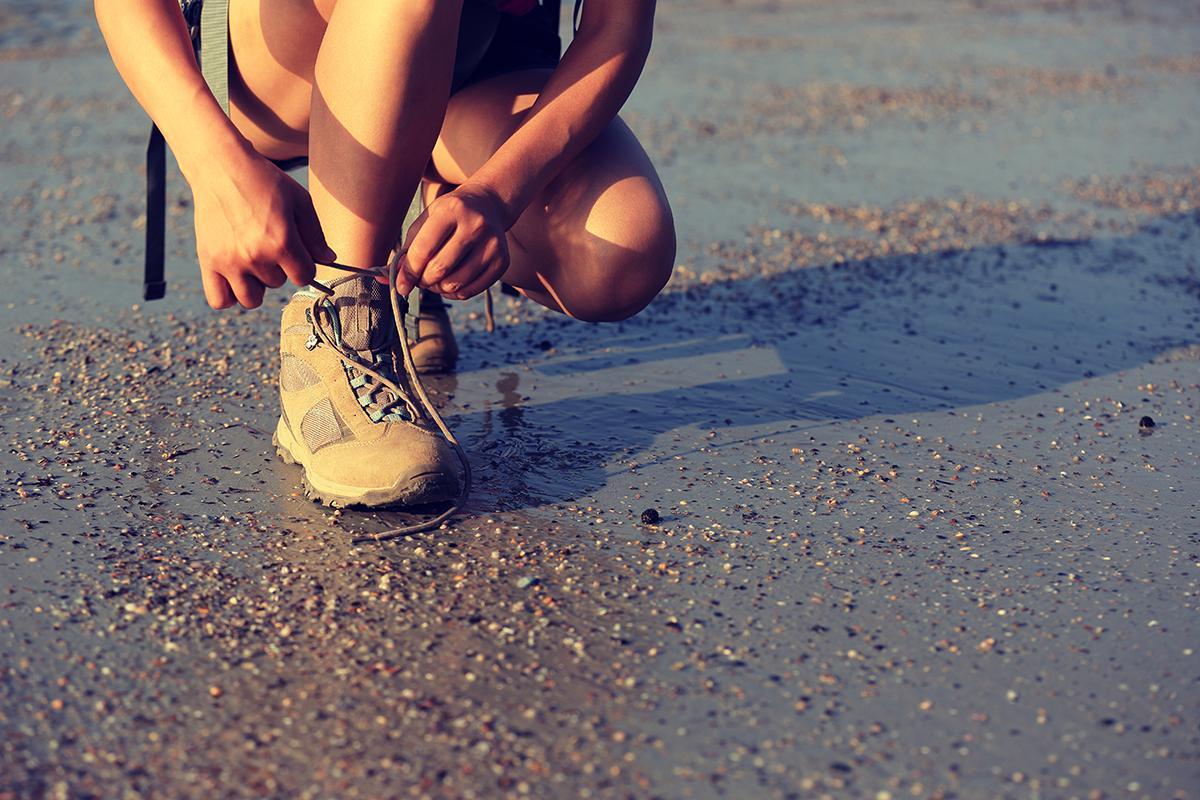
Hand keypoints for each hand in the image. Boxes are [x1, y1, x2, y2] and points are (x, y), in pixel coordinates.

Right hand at [190, 151, 334, 308]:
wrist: (222, 166)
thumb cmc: (265, 181)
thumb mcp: (299, 201)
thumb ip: (315, 235)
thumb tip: (329, 259)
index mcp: (281, 242)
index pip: (304, 276)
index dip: (304, 265)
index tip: (297, 252)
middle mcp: (255, 256)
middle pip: (278, 283)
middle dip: (279, 267)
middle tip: (269, 243)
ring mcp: (229, 261)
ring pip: (251, 299)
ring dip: (257, 285)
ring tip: (254, 262)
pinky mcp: (208, 261)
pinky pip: (220, 300)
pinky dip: (229, 296)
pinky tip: (236, 278)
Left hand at [398, 183, 510, 299]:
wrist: (488, 206)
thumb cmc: (448, 216)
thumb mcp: (426, 223)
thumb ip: (405, 251)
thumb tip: (384, 279)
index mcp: (451, 210)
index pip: (423, 249)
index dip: (408, 272)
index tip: (400, 285)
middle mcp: (475, 225)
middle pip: (439, 270)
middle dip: (423, 281)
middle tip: (419, 279)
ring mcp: (492, 244)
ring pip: (455, 284)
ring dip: (438, 289)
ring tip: (434, 280)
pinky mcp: (502, 261)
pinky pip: (472, 291)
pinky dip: (455, 294)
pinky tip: (450, 283)